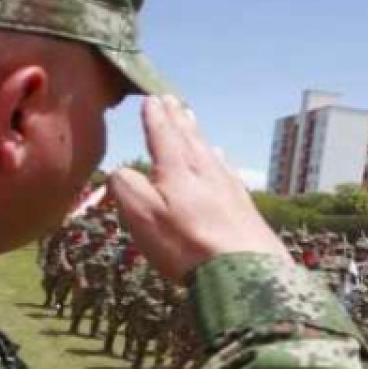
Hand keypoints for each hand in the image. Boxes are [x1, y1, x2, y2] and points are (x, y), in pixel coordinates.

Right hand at [108, 96, 289, 282]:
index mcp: (177, 170)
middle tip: (171, 99)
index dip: (155, 117)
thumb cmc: (188, 244)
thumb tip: (122, 170)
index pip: (162, 135)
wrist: (245, 269)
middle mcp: (204, 170)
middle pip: (188, 137)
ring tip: (191, 117)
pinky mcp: (243, 204)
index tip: (151, 99)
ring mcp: (227, 185)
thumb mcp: (144, 216)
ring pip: (208, 149)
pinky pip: (226, 167)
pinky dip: (219, 156)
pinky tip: (221, 156)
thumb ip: (127, 187)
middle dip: (176, 117)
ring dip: (196, 131)